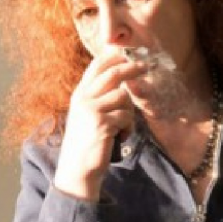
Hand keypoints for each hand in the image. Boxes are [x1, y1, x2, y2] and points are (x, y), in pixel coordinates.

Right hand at [53, 52, 147, 200]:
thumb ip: (97, 97)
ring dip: (129, 111)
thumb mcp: (86, 115)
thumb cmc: (85, 142)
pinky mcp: (102, 123)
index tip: (127, 52)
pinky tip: (121, 137)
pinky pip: (126, 116)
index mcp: (79, 94)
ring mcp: (91, 110)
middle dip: (132, 68)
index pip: (96, 66)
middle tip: (145, 66)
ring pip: (123, 96)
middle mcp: (83, 98)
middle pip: (113, 73)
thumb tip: (120, 81)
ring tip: (122, 126)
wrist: (76, 169)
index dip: (114, 56)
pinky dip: (128, 128)